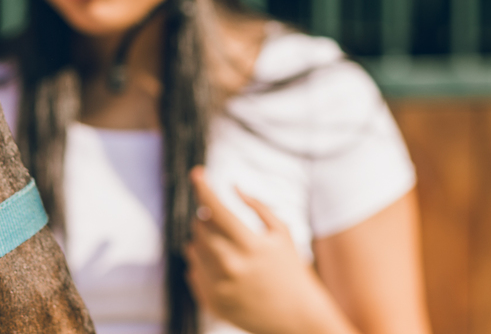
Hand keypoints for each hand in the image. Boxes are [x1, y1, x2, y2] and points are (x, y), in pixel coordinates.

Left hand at [184, 167, 357, 333]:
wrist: (297, 317)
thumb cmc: (291, 270)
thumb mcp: (281, 233)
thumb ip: (257, 206)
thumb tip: (233, 186)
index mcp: (250, 245)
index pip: (216, 208)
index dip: (204, 187)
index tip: (197, 173)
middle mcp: (231, 265)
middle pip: (200, 228)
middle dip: (206, 217)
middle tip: (217, 220)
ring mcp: (220, 287)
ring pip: (193, 249)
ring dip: (201, 240)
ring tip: (222, 244)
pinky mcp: (213, 303)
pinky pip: (193, 271)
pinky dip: (201, 263)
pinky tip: (220, 265)